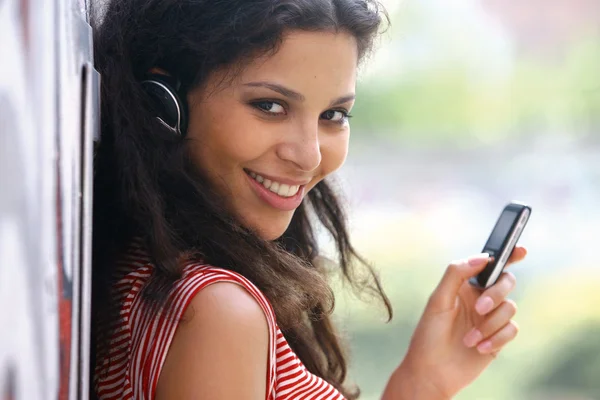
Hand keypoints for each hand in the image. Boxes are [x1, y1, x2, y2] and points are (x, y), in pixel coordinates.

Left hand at [399, 247, 526, 397]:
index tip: (521, 250)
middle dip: (496, 294)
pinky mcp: (498, 338)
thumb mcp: (438, 300)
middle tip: (479, 309)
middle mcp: (480, 299)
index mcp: (464, 286)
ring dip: (490, 324)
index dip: (507, 255)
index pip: (489, 265)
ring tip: (469, 339)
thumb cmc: (429, 335)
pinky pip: (512, 330)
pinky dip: (496, 338)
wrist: (432, 371)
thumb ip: (456, 274)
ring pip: (510, 308)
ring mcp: (490, 318)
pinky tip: (478, 348)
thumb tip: (483, 257)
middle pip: (505, 283)